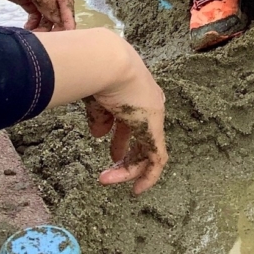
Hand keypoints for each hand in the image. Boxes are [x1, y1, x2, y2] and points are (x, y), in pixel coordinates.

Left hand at [0, 0, 75, 30]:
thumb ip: (44, 0)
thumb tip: (58, 17)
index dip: (67, 15)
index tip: (69, 32)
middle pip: (56, 6)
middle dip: (55, 21)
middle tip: (52, 39)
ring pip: (45, 11)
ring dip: (44, 24)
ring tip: (37, 35)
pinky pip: (34, 12)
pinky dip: (34, 21)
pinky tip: (29, 29)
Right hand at [84, 78, 166, 194]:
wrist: (109, 64)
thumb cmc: (99, 75)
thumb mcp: (97, 100)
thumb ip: (100, 117)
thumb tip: (99, 135)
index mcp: (136, 95)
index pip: (133, 122)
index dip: (121, 138)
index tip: (112, 153)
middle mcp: (149, 106)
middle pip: (141, 137)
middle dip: (125, 156)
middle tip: (110, 170)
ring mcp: (153, 118)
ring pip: (146, 151)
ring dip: (126, 169)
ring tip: (106, 179)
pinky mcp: (154, 130)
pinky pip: (157, 159)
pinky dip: (148, 176)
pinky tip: (137, 189)